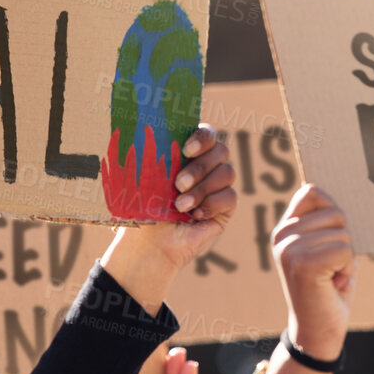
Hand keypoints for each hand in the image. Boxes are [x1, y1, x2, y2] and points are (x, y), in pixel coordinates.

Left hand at [102, 126, 237, 312]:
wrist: (149, 244)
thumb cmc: (143, 209)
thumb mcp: (145, 179)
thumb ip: (154, 154)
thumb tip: (151, 130)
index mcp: (187, 153)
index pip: (206, 133)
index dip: (202, 137)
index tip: (186, 149)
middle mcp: (206, 166)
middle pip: (221, 150)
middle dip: (200, 167)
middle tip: (178, 184)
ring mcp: (218, 186)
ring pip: (227, 173)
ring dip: (202, 189)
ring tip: (180, 206)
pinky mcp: (225, 208)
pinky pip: (230, 197)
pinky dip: (212, 205)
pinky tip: (195, 216)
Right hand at [273, 183, 354, 359]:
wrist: (317, 333)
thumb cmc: (328, 289)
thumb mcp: (326, 249)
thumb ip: (327, 223)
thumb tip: (337, 199)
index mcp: (284, 229)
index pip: (312, 191)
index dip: (332, 213)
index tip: (330, 243)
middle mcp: (281, 235)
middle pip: (335, 213)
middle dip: (344, 243)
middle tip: (331, 269)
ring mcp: (289, 249)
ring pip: (343, 234)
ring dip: (347, 259)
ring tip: (331, 278)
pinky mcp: (303, 264)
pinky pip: (345, 251)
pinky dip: (347, 270)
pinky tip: (333, 285)